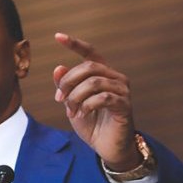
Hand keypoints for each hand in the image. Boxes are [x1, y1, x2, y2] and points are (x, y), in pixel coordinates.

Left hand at [53, 33, 141, 171]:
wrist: (106, 147)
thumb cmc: (92, 123)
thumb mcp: (72, 103)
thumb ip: (65, 87)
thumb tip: (58, 67)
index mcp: (102, 75)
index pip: (90, 53)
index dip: (75, 44)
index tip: (58, 36)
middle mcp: (115, 78)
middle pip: (88, 67)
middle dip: (68, 82)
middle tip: (59, 99)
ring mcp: (122, 91)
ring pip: (93, 82)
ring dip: (76, 97)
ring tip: (71, 111)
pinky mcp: (124, 105)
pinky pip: (102, 97)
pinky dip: (87, 105)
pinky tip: (82, 114)